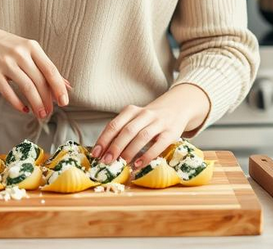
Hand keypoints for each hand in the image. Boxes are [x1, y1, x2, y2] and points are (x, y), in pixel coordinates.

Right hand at [0, 21, 70, 118]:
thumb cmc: (8, 46)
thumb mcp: (29, 51)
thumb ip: (46, 68)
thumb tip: (67, 85)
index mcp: (32, 47)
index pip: (50, 70)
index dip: (59, 88)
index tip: (64, 102)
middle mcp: (20, 54)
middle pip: (39, 81)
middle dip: (47, 100)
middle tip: (49, 113)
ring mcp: (6, 63)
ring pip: (26, 87)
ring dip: (36, 104)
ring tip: (40, 114)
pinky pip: (7, 91)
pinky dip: (17, 103)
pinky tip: (24, 109)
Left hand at [89, 84, 207, 169]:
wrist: (176, 107)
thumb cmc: (149, 119)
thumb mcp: (135, 119)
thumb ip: (122, 131)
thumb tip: (104, 152)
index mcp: (131, 110)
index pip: (114, 124)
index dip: (104, 139)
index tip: (96, 153)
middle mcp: (144, 114)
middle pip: (127, 130)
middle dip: (115, 147)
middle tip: (106, 161)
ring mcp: (159, 122)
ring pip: (142, 136)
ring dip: (130, 151)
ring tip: (121, 163)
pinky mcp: (171, 132)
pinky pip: (158, 144)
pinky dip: (147, 155)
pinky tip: (139, 164)